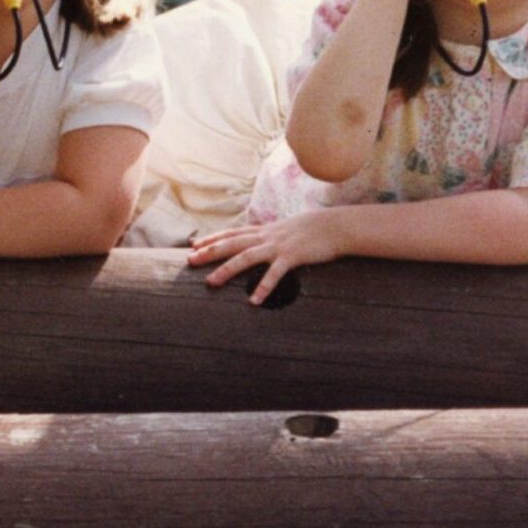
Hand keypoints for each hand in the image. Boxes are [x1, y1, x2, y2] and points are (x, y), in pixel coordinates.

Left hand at [189, 211, 348, 304]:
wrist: (338, 226)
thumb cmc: (315, 229)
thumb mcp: (289, 229)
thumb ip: (273, 236)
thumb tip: (262, 241)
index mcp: (265, 231)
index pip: (233, 233)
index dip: (212, 238)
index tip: (194, 244)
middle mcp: (267, 236)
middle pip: (232, 243)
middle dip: (209, 251)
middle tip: (190, 260)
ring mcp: (278, 246)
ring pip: (246, 257)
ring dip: (226, 270)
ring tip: (210, 282)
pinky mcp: (292, 256)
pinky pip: (274, 274)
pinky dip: (263, 287)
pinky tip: (253, 301)